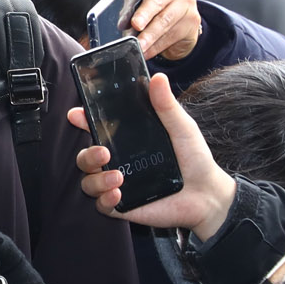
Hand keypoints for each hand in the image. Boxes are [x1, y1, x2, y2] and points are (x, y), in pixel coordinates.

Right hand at [69, 72, 236, 236]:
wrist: (208, 195)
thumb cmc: (194, 158)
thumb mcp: (182, 128)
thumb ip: (166, 106)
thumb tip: (158, 78)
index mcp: (126, 139)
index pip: (97, 128)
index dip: (83, 120)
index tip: (77, 114)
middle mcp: (118, 161)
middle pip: (86, 157)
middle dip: (87, 155)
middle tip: (103, 153)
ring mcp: (118, 184)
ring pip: (88, 181)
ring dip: (96, 180)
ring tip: (118, 178)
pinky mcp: (123, 205)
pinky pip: (101, 204)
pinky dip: (104, 199)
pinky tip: (117, 195)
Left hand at [127, 0, 200, 60]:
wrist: (179, 20)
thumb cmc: (151, 9)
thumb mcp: (139, 4)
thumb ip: (131, 9)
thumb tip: (122, 24)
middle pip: (158, 0)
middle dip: (145, 13)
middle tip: (135, 24)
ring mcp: (186, 3)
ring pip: (165, 20)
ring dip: (149, 36)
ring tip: (138, 45)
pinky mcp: (192, 20)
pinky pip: (172, 35)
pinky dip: (156, 45)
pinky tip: (147, 51)